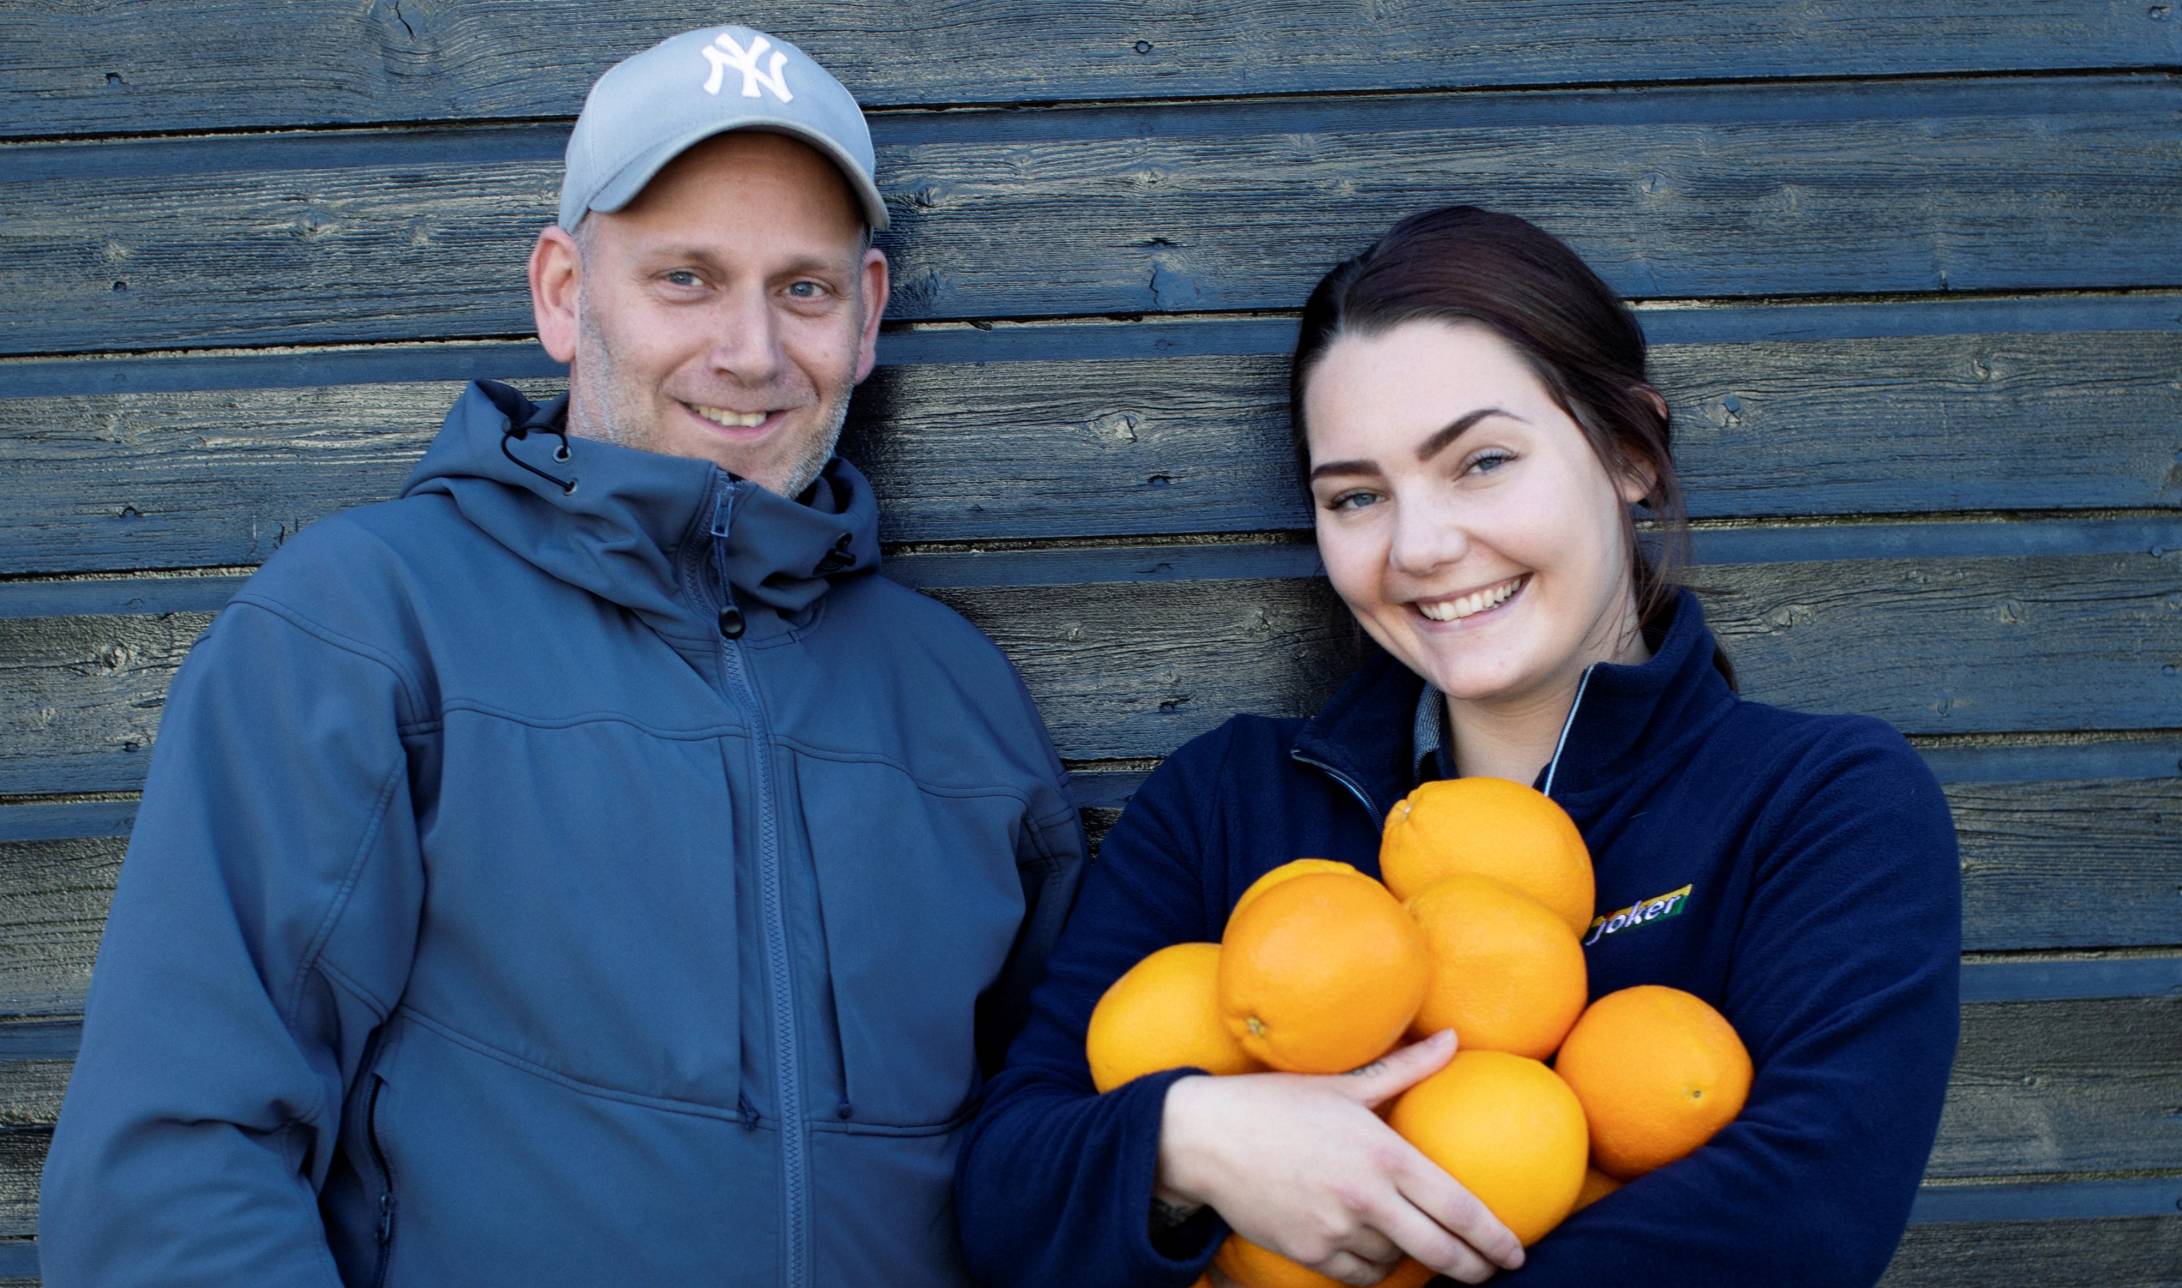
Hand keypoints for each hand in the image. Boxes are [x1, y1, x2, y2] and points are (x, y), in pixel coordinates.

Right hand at [1157, 1030, 1523, 1285]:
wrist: (1203, 1138)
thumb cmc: (1275, 1103)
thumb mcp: (1343, 1083)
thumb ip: (1405, 1068)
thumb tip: (1454, 1039)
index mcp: (1384, 1154)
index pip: (1458, 1208)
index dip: (1494, 1237)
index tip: (1515, 1251)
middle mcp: (1366, 1198)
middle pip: (1440, 1250)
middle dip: (1474, 1267)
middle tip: (1490, 1271)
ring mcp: (1336, 1230)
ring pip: (1398, 1263)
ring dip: (1413, 1260)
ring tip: (1417, 1244)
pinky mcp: (1308, 1253)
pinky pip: (1359, 1275)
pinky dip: (1373, 1266)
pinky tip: (1374, 1249)